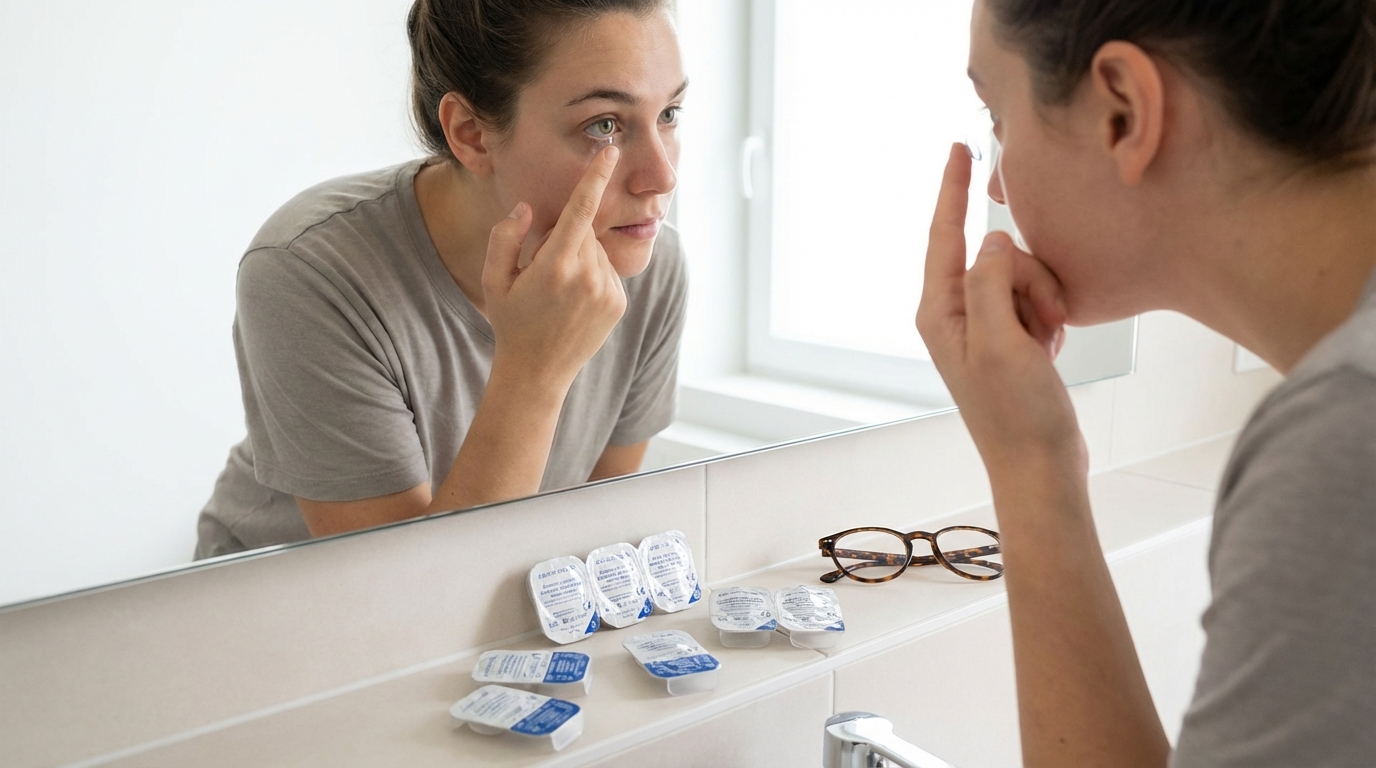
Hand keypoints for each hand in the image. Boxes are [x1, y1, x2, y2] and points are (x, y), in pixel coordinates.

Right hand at [483, 146, 627, 391]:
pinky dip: (591, 274)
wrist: (537, 372)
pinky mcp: (619, 302)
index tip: (610, 151)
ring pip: (596, 249)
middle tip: (542, 268)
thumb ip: (505, 236)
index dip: (595, 177)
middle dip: (565, 236)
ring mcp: (608, 291)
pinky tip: (573, 300)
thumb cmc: (510, 321)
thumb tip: (528, 208)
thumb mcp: (493, 278)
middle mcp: (588, 276)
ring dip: (579, 256)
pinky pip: (606, 270)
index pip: (581, 209)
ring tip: (558, 290)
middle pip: (584, 230)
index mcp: (555, 265)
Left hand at [916, 144, 1083, 477]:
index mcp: (939, 312)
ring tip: (1047, 344)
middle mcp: (956, 315)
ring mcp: (986, 327)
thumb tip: (993, 240)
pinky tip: (1051, 352)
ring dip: (1045, 302)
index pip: (943, 235)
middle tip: (1041, 324)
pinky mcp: (1012, 339)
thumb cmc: (1016, 413)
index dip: (953, 189)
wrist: (1040, 466)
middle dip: (1029, 277)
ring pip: (1024, 276)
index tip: (960, 147)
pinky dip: (1051, 319)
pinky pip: (1038, 301)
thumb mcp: (1001, 341)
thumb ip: (992, 282)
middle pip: (996, 256)